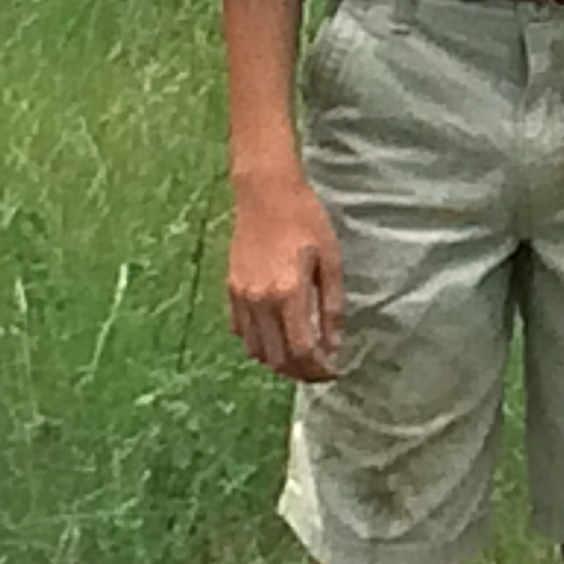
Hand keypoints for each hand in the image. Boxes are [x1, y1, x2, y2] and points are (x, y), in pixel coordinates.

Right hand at [228, 164, 343, 381]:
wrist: (265, 192)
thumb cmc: (305, 218)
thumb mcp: (329, 259)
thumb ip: (332, 305)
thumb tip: (334, 344)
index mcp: (287, 293)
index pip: (301, 350)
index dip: (317, 368)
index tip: (333, 371)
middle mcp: (259, 301)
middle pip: (276, 358)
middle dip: (300, 372)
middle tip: (320, 372)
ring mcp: (241, 297)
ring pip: (256, 350)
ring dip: (279, 362)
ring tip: (301, 359)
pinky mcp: (230, 289)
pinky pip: (241, 331)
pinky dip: (259, 344)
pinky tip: (277, 338)